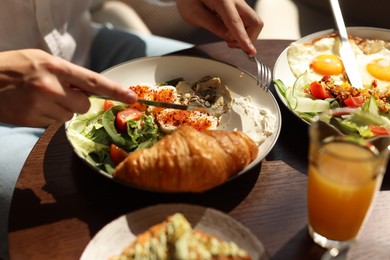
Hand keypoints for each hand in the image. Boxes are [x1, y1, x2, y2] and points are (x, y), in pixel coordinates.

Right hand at [0, 49, 136, 126]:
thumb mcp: (41, 60)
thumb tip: (89, 88)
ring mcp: (40, 105)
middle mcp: (50, 86)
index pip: (93, 81)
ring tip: (40, 98)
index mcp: (55, 67)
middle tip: (59, 93)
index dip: (115, 90)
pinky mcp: (32, 120)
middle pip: (83, 105)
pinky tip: (33, 105)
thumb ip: (66, 73)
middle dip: (76, 102)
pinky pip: (53, 123)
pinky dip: (47, 116)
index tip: (132, 97)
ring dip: (60, 109)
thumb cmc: (13, 67)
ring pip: (68, 116)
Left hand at [176, 0, 262, 54]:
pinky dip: (242, 31)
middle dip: (247, 38)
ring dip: (244, 36)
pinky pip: (248, 22)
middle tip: (228, 42)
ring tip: (226, 35)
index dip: (243, 38)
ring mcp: (239, 2)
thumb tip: (229, 36)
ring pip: (254, 24)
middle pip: (255, 22)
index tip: (251, 51)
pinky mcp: (240, 7)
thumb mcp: (193, 14)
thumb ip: (212, 25)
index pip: (236, 22)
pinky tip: (228, 30)